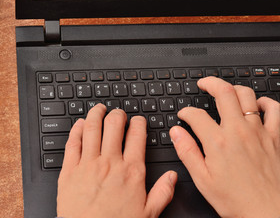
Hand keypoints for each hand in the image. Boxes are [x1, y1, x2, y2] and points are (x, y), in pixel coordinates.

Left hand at [57, 105, 176, 217]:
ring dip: (96, 114)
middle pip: (114, 126)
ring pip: (92, 128)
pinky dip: (77, 129)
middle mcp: (110, 163)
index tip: (138, 121)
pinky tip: (80, 124)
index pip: (137, 136)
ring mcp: (88, 165)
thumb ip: (163, 192)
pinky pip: (72, 143)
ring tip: (99, 109)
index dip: (138, 123)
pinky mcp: (69, 171)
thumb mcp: (148, 214)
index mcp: (131, 171)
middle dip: (118, 115)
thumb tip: (173, 176)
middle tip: (118, 113)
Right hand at [170, 77, 279, 217]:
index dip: (186, 112)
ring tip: (226, 91)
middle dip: (210, 83)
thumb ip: (187, 151)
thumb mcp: (202, 179)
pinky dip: (265, 102)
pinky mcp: (272, 136)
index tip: (184, 115)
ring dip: (234, 88)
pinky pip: (273, 109)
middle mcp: (238, 131)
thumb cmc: (234, 198)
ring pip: (247, 95)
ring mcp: (257, 131)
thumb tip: (176, 132)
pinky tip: (256, 104)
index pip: (196, 115)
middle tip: (203, 84)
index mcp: (218, 142)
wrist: (263, 210)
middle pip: (224, 92)